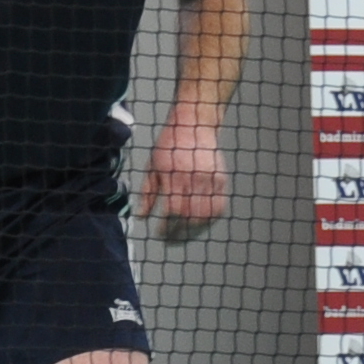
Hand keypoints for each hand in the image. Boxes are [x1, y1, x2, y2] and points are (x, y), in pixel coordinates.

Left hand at [141, 116, 228, 242]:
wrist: (194, 124)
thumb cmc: (169, 145)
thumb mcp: (152, 166)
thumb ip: (147, 193)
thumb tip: (141, 217)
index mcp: (175, 174)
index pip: (173, 210)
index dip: (166, 227)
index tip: (159, 234)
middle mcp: (195, 178)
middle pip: (191, 216)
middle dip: (179, 232)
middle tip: (170, 239)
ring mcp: (211, 179)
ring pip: (206, 214)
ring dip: (194, 229)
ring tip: (184, 234)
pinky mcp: (221, 179)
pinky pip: (219, 206)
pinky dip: (210, 219)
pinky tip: (199, 224)